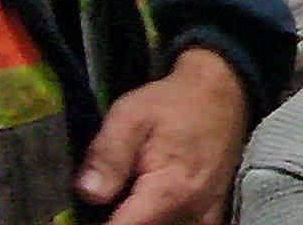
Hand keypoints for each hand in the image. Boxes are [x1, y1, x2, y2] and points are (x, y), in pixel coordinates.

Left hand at [75, 47, 250, 224]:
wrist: (222, 91)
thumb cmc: (174, 102)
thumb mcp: (131, 116)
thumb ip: (108, 155)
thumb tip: (88, 194)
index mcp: (169, 191)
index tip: (80, 219)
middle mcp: (191, 211)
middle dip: (121, 219)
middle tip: (108, 200)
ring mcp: (205, 216)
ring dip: (143, 219)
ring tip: (126, 201)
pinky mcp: (212, 214)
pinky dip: (165, 221)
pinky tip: (152, 207)